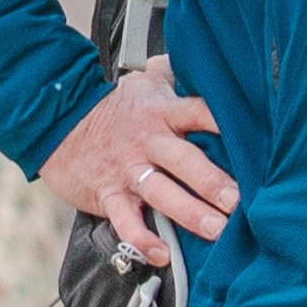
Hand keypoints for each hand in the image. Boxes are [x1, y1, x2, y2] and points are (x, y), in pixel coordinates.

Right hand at [40, 69, 234, 265]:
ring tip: (217, 231)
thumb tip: (198, 52)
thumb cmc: (109, 107)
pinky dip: (143, 239)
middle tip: (239, 200)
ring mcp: (128, 170)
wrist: (54, 122)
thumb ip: (173, 72)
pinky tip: (162, 254)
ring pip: (162, 193)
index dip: (224, 122)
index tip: (253, 135)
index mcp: (163, 113)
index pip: (199, 113)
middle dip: (213, 181)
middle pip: (185, 160)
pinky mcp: (108, 193)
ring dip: (190, 213)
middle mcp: (149, 142)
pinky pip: (127, 220)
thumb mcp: (142, 84)